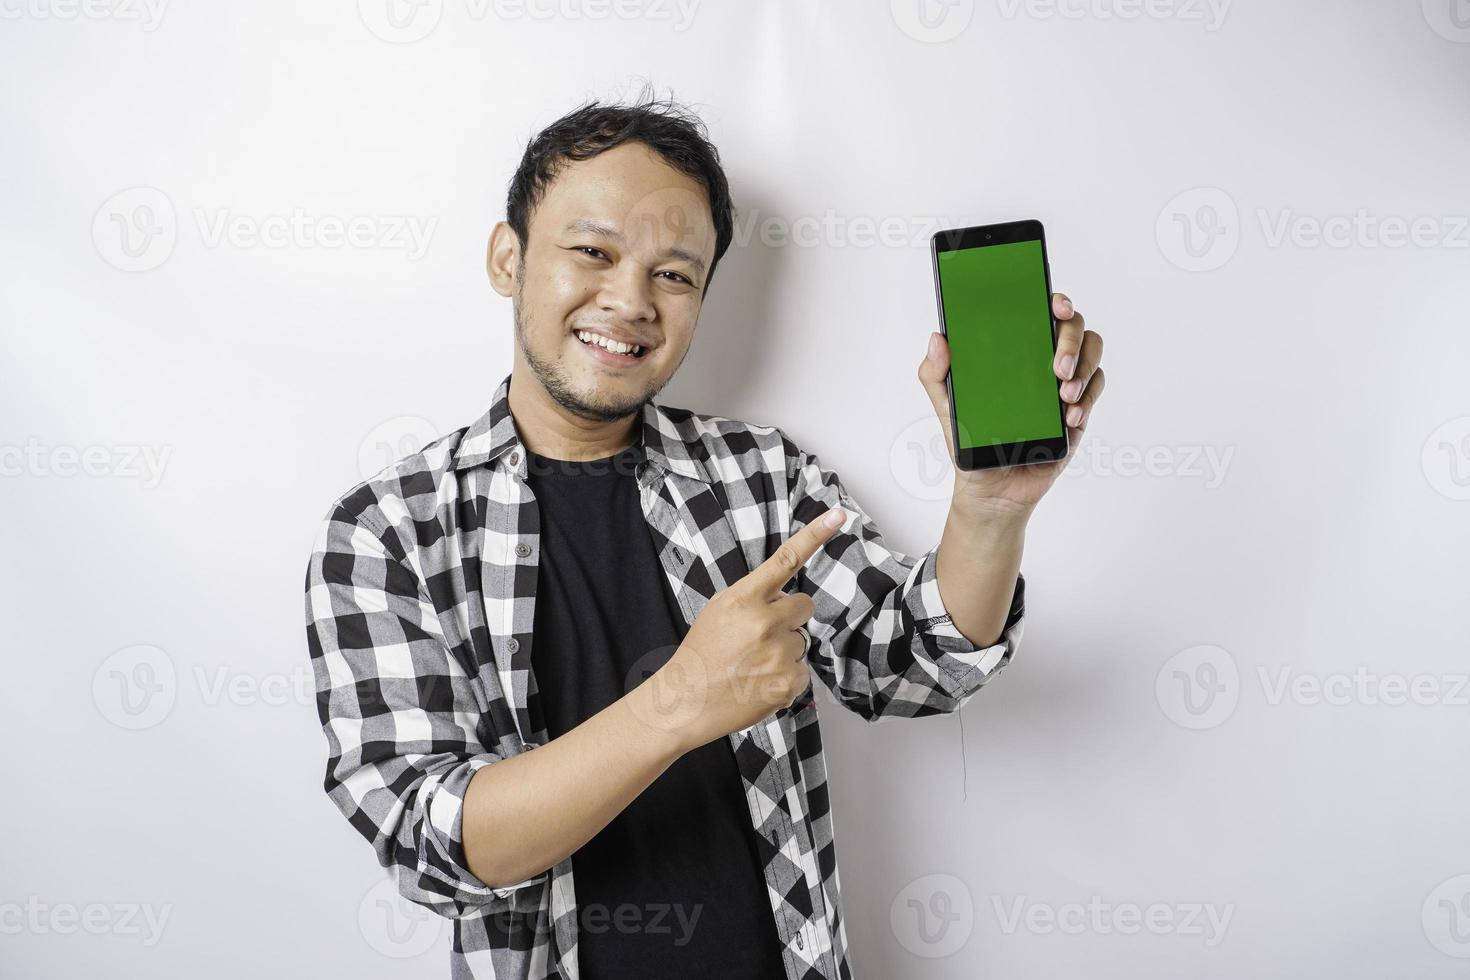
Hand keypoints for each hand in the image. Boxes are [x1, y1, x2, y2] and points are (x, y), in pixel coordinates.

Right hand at [639, 507, 845, 750]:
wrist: (686, 701)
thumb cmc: (701, 654)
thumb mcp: (719, 610)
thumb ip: (753, 596)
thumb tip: (785, 595)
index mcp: (744, 599)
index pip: (786, 560)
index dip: (815, 535)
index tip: (838, 515)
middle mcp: (765, 623)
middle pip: (805, 605)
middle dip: (790, 616)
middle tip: (762, 633)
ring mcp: (779, 654)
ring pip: (802, 640)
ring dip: (784, 649)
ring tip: (753, 663)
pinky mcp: (788, 683)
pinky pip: (802, 670)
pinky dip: (786, 676)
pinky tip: (760, 681)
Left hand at [918, 291, 1105, 516]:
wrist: (990, 489)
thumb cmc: (971, 441)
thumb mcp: (946, 406)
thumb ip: (935, 373)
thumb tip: (938, 338)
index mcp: (1013, 351)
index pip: (1039, 311)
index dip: (1054, 300)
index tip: (1055, 305)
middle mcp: (1041, 361)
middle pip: (1074, 327)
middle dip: (1071, 340)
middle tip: (1057, 367)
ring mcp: (1063, 385)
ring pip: (1092, 354)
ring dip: (1084, 368)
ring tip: (1064, 394)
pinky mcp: (1076, 412)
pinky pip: (1095, 390)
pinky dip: (1088, 398)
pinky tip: (1068, 417)